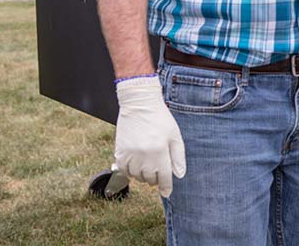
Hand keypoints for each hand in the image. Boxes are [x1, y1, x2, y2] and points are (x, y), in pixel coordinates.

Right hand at [115, 76, 185, 196]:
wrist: (139, 105)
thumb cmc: (160, 119)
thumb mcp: (175, 136)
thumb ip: (178, 156)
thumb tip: (179, 175)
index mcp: (159, 151)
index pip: (164, 176)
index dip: (166, 187)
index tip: (167, 193)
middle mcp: (143, 155)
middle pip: (150, 178)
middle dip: (156, 178)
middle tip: (159, 171)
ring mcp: (130, 154)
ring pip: (137, 176)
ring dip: (144, 175)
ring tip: (149, 165)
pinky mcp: (119, 152)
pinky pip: (125, 171)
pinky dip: (131, 171)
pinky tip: (137, 163)